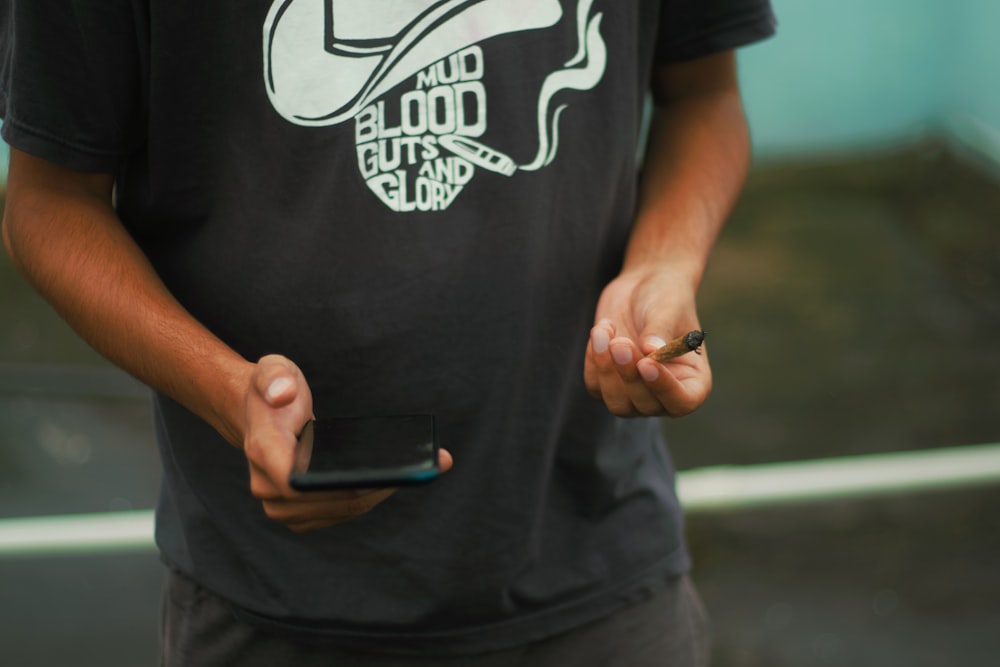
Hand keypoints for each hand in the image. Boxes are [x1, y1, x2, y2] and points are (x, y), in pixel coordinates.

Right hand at [242, 355, 452, 531]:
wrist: (258, 414)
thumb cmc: (271, 392)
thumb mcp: (273, 369)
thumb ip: (275, 376)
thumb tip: (282, 394)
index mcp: (263, 452)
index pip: (299, 485)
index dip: (341, 485)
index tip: (379, 474)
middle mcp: (266, 487)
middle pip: (330, 502)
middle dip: (372, 489)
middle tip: (410, 470)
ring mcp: (280, 506)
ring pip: (338, 512)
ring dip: (373, 497)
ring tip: (406, 476)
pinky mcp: (297, 513)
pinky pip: (336, 515)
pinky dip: (363, 502)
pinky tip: (387, 484)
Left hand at [584, 268, 711, 416]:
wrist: (642, 287)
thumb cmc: (666, 297)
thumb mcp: (668, 309)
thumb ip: (660, 331)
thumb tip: (651, 351)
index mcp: (694, 381)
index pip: (683, 402)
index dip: (664, 388)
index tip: (647, 363)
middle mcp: (665, 394)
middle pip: (645, 404)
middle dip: (628, 374)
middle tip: (619, 342)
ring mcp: (636, 393)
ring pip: (616, 403)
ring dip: (605, 370)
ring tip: (604, 331)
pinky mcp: (609, 384)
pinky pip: (595, 386)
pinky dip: (593, 360)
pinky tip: (601, 331)